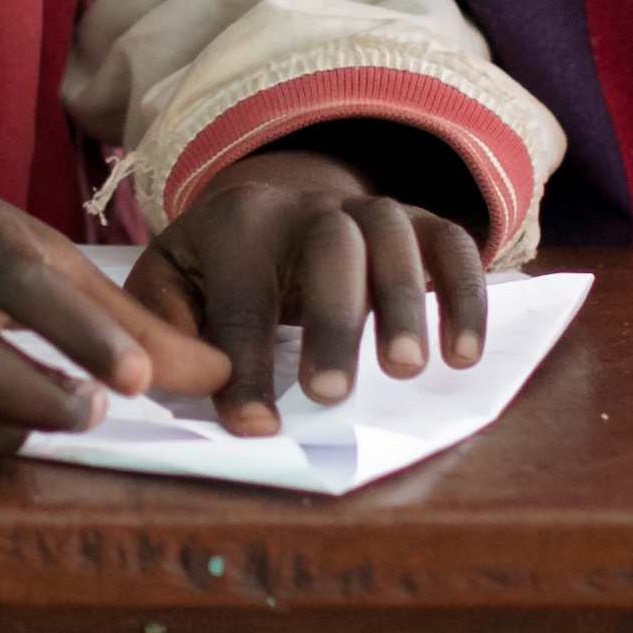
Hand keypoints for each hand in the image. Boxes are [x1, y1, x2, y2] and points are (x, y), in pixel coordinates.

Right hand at [0, 155, 225, 464]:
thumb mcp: (34, 252)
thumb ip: (123, 317)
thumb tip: (218, 376)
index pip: (28, 284)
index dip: (85, 333)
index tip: (140, 378)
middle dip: (44, 399)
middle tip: (99, 411)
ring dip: (11, 428)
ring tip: (58, 416)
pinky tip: (2, 428)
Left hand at [132, 142, 496, 433]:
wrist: (269, 209)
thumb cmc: (215, 268)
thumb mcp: (170, 283)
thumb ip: (168, 326)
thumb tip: (186, 380)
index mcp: (237, 223)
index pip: (242, 297)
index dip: (245, 365)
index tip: (256, 426)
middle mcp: (306, 206)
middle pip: (329, 248)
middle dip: (333, 322)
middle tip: (331, 396)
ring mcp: (367, 209)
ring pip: (394, 237)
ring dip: (404, 303)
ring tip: (405, 372)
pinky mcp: (418, 223)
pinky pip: (452, 244)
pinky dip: (464, 295)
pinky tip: (463, 357)